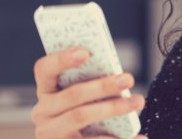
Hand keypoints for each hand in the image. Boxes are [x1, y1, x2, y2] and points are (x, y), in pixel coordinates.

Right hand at [31, 47, 146, 138]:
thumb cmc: (81, 114)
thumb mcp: (79, 99)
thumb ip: (89, 84)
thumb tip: (118, 75)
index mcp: (46, 91)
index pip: (45, 69)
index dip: (62, 59)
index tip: (86, 52)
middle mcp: (42, 113)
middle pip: (72, 94)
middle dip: (102, 85)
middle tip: (128, 78)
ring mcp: (50, 135)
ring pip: (81, 116)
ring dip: (113, 107)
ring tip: (138, 101)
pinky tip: (139, 136)